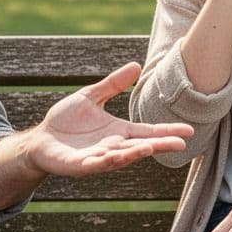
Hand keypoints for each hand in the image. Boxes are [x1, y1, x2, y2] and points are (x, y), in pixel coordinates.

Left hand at [26, 62, 193, 176]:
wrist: (41, 139)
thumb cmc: (66, 121)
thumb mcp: (91, 97)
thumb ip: (113, 84)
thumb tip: (136, 65)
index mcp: (119, 132)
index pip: (148, 131)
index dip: (167, 131)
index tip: (189, 131)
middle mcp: (113, 146)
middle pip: (141, 146)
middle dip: (160, 145)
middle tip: (181, 144)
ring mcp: (98, 157)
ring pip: (121, 157)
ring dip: (136, 153)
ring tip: (151, 147)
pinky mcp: (81, 165)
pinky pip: (96, 163)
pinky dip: (107, 160)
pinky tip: (116, 155)